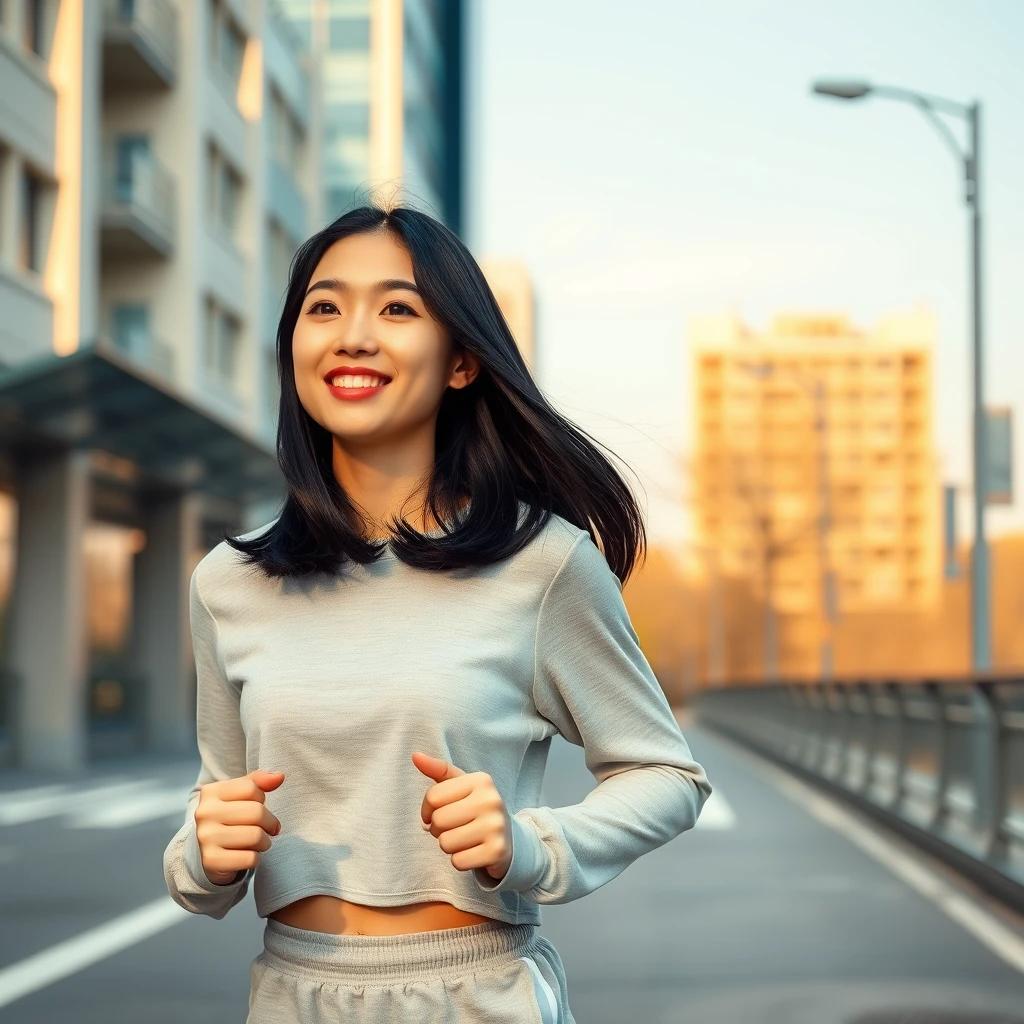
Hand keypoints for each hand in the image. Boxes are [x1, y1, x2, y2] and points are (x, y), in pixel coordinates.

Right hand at [195, 768, 283, 884]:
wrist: (207, 851)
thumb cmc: (230, 818)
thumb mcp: (240, 795)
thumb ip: (259, 781)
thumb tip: (279, 777)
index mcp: (211, 792)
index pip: (252, 788)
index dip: (261, 798)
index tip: (258, 806)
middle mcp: (205, 813)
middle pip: (257, 812)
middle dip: (270, 822)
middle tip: (268, 829)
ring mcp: (206, 838)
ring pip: (256, 836)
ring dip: (264, 842)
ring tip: (258, 842)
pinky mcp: (211, 861)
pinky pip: (250, 858)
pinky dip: (255, 859)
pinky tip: (246, 855)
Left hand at [412, 751, 512, 881]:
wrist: (510, 839)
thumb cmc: (477, 809)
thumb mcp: (461, 786)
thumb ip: (438, 770)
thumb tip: (415, 756)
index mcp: (481, 780)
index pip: (433, 796)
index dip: (427, 810)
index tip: (438, 813)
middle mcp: (491, 800)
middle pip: (438, 821)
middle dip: (439, 829)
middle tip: (455, 828)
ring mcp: (496, 826)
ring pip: (446, 843)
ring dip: (449, 846)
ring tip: (464, 839)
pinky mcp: (496, 851)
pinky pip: (458, 862)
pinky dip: (460, 861)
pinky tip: (473, 852)